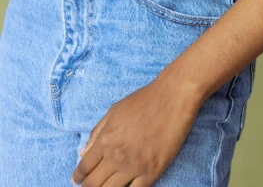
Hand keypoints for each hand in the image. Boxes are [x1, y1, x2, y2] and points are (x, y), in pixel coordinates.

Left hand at [71, 71, 200, 185]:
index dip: (78, 177)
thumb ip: (96, 132)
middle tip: (89, 186)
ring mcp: (134, 166)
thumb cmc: (143, 100)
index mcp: (105, 139)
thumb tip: (82, 153)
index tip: (77, 180)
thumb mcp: (114, 111)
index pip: (84, 168)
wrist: (173, 97)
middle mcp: (116, 156)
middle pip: (94, 184)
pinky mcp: (152, 171)